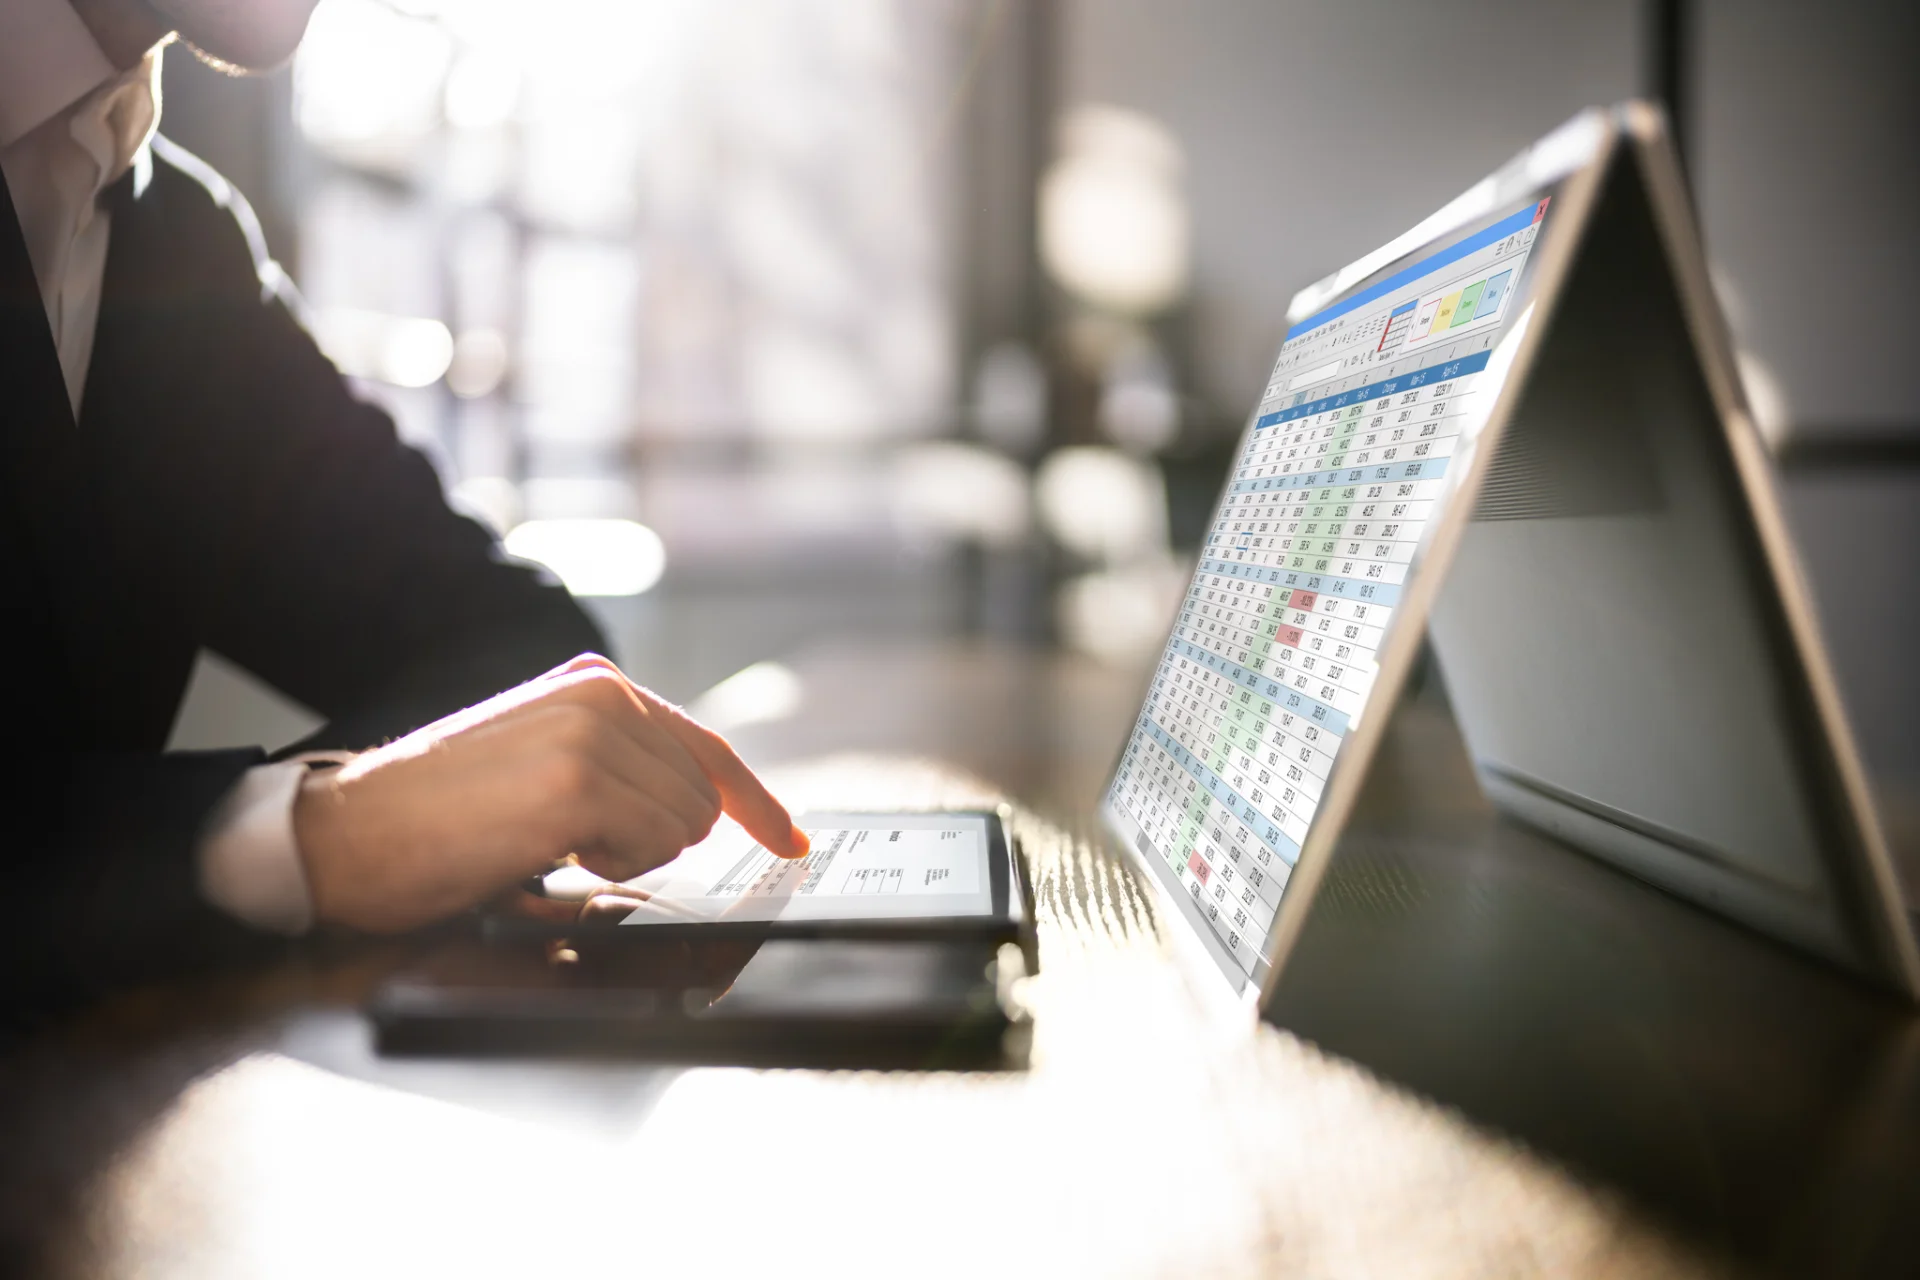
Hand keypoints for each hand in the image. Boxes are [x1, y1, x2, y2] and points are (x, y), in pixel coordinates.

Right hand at [293, 654, 807, 932]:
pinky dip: (607, 866)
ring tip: (547, 840)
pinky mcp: (577, 783)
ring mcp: (592, 733)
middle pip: (703, 796)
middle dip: (654, 839)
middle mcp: (603, 693)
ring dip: (628, 854)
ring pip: (686, 825)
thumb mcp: (541, 763)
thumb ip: (619, 768)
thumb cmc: (435, 816)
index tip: (790, 838)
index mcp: (595, 684)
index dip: (755, 801)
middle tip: (569, 841)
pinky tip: (543, 848)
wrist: (345, 833)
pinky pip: (650, 847)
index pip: (704, 746)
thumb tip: (699, 812)